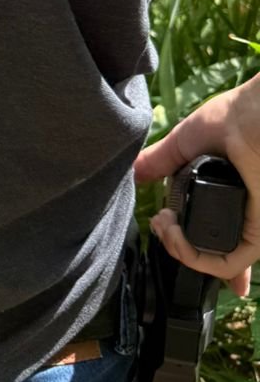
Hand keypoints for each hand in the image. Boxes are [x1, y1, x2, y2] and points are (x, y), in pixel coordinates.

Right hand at [133, 85, 259, 297]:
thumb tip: (134, 173)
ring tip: (164, 226)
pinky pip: (224, 263)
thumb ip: (160, 161)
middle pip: (205, 248)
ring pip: (210, 260)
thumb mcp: (185, 142)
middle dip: (175, 245)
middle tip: (160, 225)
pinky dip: (193, 257)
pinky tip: (174, 234)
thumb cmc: (231, 121)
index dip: (191, 243)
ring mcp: (247, 226)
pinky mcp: (257, 236)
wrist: (254, 119)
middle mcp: (237, 213)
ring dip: (177, 249)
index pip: (211, 229)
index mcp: (225, 192)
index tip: (168, 233)